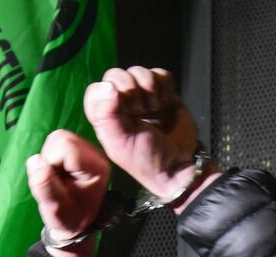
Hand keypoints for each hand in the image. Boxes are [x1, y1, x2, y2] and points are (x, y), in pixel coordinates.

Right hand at [26, 129, 110, 256]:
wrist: (74, 221)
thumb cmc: (67, 218)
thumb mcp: (55, 208)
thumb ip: (44, 185)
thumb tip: (35, 160)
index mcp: (96, 167)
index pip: (65, 147)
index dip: (51, 162)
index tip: (56, 182)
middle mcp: (96, 154)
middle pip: (61, 138)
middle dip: (50, 159)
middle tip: (55, 180)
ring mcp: (88, 149)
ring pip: (57, 138)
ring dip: (49, 158)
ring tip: (57, 178)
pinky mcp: (79, 148)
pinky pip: (57, 142)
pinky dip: (51, 156)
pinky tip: (58, 173)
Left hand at [83, 67, 208, 206]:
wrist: (178, 165)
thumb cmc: (146, 159)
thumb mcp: (120, 144)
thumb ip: (107, 115)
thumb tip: (106, 85)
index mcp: (106, 116)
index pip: (97, 89)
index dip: (108, 93)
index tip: (121, 108)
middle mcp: (122, 104)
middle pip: (117, 75)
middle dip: (131, 89)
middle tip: (140, 110)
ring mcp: (143, 97)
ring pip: (139, 71)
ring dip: (149, 88)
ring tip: (154, 109)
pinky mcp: (164, 93)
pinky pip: (160, 73)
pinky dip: (164, 85)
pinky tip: (165, 102)